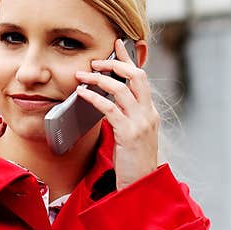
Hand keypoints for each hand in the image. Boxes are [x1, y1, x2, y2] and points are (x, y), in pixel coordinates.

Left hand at [75, 38, 159, 189]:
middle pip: (136, 77)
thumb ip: (124, 117)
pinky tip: (81, 94)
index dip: (129, 59)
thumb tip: (105, 101)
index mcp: (149, 112)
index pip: (141, 78)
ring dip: (100, 79)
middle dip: (115, 64)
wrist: (141, 186)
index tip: (117, 43)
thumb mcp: (131, 135)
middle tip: (95, 62)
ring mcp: (141, 123)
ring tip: (82, 76)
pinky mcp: (130, 134)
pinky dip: (94, 98)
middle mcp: (148, 114)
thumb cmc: (132, 162)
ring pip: (122, 89)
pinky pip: (110, 109)